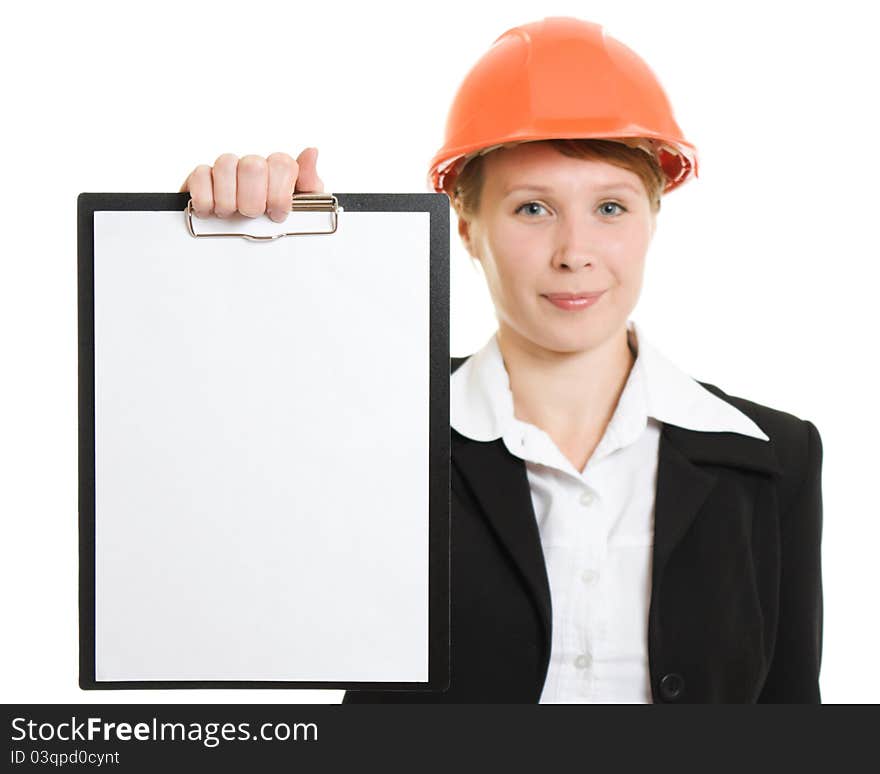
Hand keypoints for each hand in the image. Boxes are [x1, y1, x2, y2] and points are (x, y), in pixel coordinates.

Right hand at [179, 148, 323, 222]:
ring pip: (226, 165)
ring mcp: (227, 169)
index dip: (279, 193)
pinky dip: (205, 198)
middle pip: (253, 165)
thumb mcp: (302, 209)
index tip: (277, 214)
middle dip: (253, 199)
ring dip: (229, 199)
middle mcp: (252, 166)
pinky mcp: (201, 177)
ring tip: (231, 214)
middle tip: (252, 215)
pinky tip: (211, 211)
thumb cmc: (272, 222)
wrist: (242, 238)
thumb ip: (309, 183)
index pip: (282, 164)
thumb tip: (311, 153)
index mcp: (277, 171)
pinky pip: (200, 175)